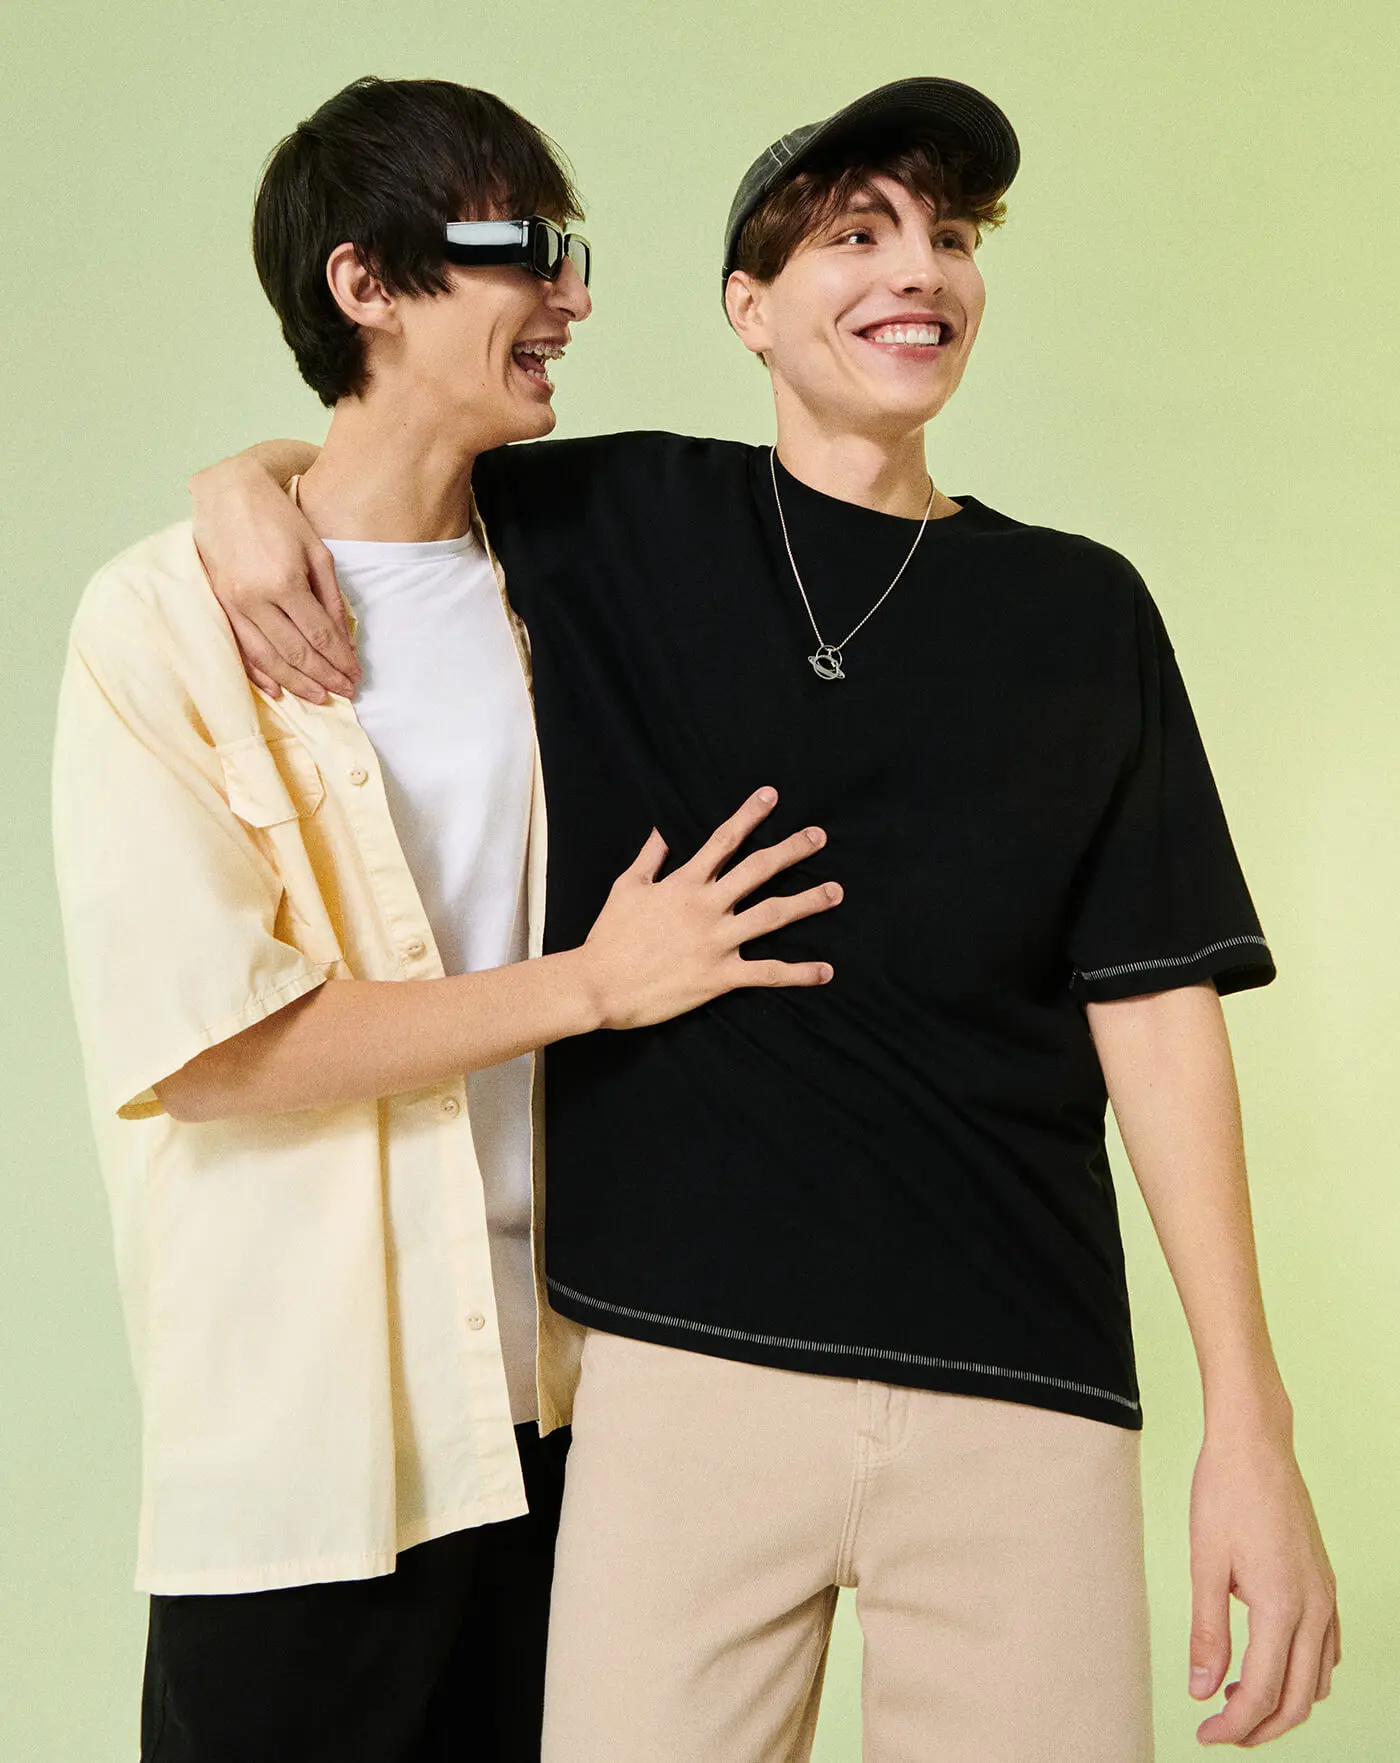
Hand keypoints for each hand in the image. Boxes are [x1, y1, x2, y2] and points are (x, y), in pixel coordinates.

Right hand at [191, 454, 359, 702]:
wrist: (229, 493)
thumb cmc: (280, 517)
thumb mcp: (317, 552)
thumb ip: (331, 598)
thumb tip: (345, 641)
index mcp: (285, 582)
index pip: (319, 635)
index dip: (339, 660)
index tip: (356, 676)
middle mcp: (256, 598)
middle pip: (295, 652)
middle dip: (324, 677)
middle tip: (345, 693)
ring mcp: (233, 603)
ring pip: (267, 657)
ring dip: (296, 683)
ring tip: (320, 698)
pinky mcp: (219, 604)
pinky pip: (240, 647)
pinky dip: (258, 673)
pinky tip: (277, 690)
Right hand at [579, 788, 839, 1028]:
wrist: (599, 985)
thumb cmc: (609, 937)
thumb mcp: (626, 888)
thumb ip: (650, 858)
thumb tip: (662, 830)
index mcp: (684, 884)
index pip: (723, 840)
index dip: (749, 815)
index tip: (772, 796)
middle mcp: (706, 907)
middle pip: (757, 870)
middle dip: (791, 850)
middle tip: (819, 836)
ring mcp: (716, 941)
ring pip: (772, 916)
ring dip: (807, 902)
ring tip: (835, 892)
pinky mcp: (720, 976)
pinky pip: (767, 973)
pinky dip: (798, 973)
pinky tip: (825, 971)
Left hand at [1189, 1424, 1338, 1745]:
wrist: (1255, 1444)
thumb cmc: (1224, 1494)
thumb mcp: (1205, 1563)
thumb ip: (1207, 1632)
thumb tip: (1202, 1691)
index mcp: (1282, 1606)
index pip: (1263, 1693)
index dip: (1234, 1725)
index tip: (1203, 1734)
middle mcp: (1315, 1608)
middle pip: (1298, 1699)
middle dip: (1260, 1727)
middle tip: (1219, 1731)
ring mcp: (1326, 1596)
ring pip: (1318, 1679)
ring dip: (1284, 1702)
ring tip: (1237, 1698)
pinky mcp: (1325, 1583)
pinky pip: (1326, 1649)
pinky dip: (1302, 1673)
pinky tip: (1268, 1663)